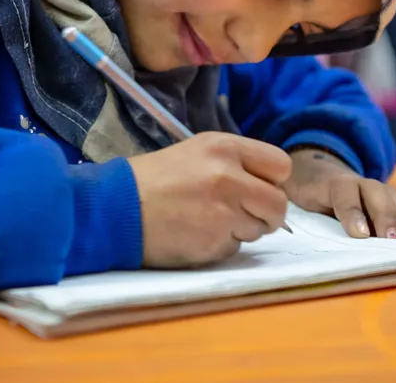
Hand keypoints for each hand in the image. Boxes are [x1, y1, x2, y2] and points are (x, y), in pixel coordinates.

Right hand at [128, 132, 291, 267]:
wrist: (115, 207)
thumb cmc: (154, 179)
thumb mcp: (197, 152)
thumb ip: (235, 164)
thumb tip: (268, 187)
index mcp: (224, 147)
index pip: (280, 165)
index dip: (273, 181)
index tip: (259, 189)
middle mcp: (229, 175)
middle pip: (278, 203)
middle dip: (266, 214)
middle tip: (243, 215)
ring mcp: (223, 210)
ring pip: (260, 229)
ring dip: (241, 230)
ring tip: (208, 221)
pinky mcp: (214, 240)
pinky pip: (236, 248)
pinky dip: (221, 245)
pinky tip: (196, 235)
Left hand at [283, 149, 395, 239]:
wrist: (317, 171)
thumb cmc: (305, 193)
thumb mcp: (294, 198)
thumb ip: (294, 212)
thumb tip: (285, 229)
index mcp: (330, 182)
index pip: (343, 194)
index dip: (352, 213)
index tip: (360, 234)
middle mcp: (356, 181)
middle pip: (375, 194)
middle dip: (384, 217)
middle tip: (391, 239)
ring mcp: (373, 187)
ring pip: (391, 197)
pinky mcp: (386, 196)